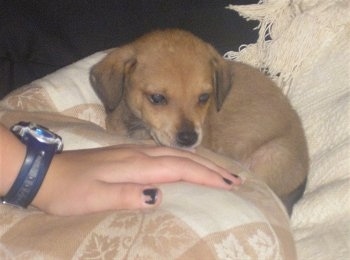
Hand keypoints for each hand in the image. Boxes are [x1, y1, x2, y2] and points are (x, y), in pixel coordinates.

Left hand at [33, 145, 240, 215]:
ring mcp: (133, 151)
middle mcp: (139, 154)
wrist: (46, 172)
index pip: (179, 168)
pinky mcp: (127, 153)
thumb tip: (160, 197)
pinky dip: (183, 158)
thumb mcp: (94, 198)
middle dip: (211, 168)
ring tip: (219, 171)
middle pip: (183, 158)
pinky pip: (164, 154)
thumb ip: (127, 196)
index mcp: (135, 165)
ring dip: (200, 161)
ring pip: (175, 153)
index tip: (229, 184)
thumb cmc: (70, 189)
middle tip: (236, 178)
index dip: (206, 176)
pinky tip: (186, 162)